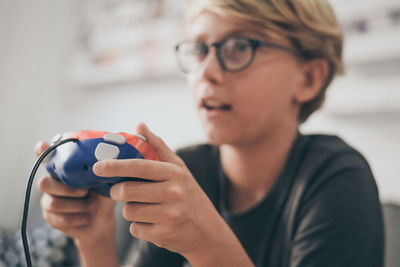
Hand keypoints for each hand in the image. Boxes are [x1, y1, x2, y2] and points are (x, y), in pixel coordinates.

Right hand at [35, 142, 115, 245]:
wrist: (102, 221)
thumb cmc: (102, 197)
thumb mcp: (105, 182)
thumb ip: (101, 172)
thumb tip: (105, 162)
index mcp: (64, 171)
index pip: (46, 158)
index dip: (42, 152)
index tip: (43, 146)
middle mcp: (52, 184)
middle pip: (44, 183)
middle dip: (66, 189)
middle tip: (85, 191)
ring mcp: (49, 201)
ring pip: (54, 203)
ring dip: (78, 205)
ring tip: (92, 205)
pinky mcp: (51, 218)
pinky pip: (61, 218)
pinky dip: (79, 217)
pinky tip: (87, 216)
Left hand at [92, 123, 251, 266]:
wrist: (206, 230)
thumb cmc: (189, 194)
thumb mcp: (178, 168)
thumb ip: (158, 146)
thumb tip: (139, 125)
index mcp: (175, 173)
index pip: (139, 166)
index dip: (115, 166)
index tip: (97, 167)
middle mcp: (174, 193)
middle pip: (127, 191)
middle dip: (117, 191)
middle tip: (119, 191)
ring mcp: (169, 215)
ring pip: (128, 211)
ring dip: (130, 210)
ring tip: (145, 207)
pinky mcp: (163, 235)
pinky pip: (135, 229)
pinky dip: (139, 226)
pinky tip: (153, 222)